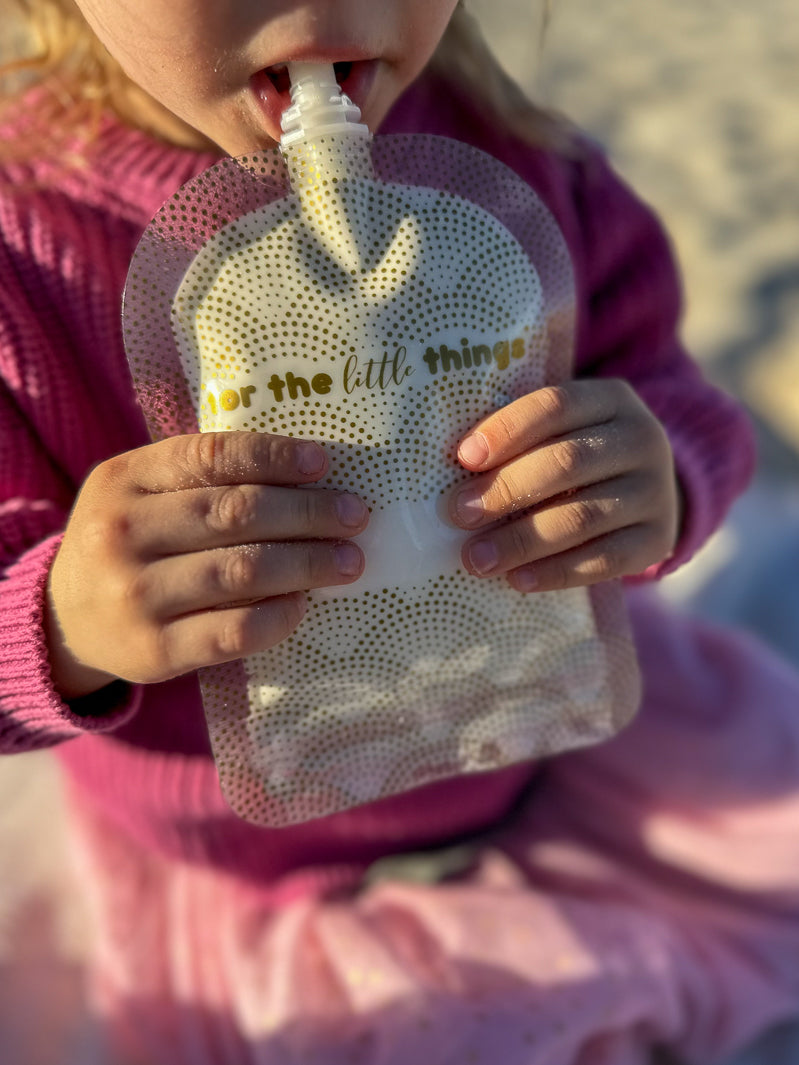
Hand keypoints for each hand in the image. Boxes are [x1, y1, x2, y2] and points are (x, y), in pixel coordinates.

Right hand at [46, 432, 368, 697]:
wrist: (65, 619)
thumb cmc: (128, 543)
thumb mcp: (141, 494)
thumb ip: (201, 479)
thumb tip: (307, 473)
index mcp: (124, 479)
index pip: (210, 457)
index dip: (274, 457)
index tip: (324, 464)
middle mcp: (123, 533)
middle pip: (236, 514)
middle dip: (308, 513)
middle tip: (356, 516)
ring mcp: (135, 594)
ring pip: (241, 571)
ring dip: (307, 563)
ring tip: (348, 560)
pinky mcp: (153, 650)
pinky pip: (233, 631)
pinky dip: (279, 615)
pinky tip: (304, 603)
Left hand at [449, 379, 680, 592]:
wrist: (644, 492)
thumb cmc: (578, 457)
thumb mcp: (560, 432)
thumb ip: (519, 441)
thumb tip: (453, 474)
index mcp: (611, 400)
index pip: (556, 406)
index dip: (507, 430)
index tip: (463, 458)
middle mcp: (643, 440)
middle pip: (568, 462)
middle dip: (507, 489)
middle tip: (458, 514)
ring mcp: (656, 492)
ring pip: (584, 516)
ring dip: (523, 539)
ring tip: (476, 558)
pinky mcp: (658, 539)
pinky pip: (606, 560)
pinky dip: (557, 571)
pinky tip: (518, 580)